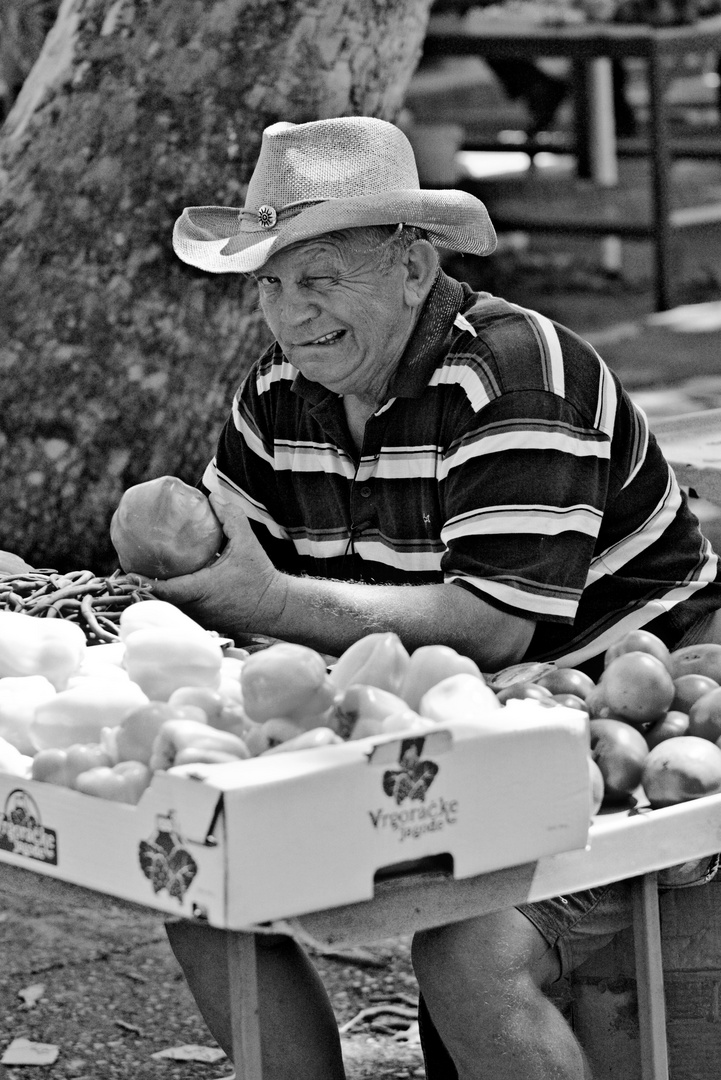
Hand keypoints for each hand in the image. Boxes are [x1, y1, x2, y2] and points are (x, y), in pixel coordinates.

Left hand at [134, 493, 287, 637]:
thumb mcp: (247, 541)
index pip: (164, 589)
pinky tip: (160, 592)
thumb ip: (230, 517)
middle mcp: (197, 607)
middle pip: (160, 602)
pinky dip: (169, 604)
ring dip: (154, 599)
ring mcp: (200, 618)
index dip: (143, 583)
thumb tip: (213, 497)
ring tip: (135, 585)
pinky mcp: (205, 623)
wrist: (275, 607)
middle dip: (142, 591)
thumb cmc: (260, 575)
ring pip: (170, 610)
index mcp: (202, 588)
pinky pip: (181, 613)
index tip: (126, 574)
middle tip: (124, 576)